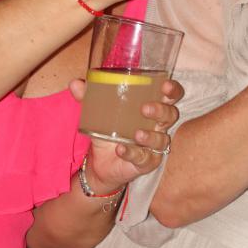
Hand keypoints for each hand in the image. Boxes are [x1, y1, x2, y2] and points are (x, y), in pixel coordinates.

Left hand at [70, 77, 182, 191]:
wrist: (100, 164)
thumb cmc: (109, 131)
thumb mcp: (98, 113)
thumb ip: (89, 97)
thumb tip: (75, 83)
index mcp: (152, 107)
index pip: (171, 96)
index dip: (173, 90)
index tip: (164, 86)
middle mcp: (158, 125)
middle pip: (170, 115)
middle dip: (161, 110)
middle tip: (145, 108)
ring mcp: (154, 146)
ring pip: (161, 139)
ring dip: (150, 136)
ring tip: (136, 134)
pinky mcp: (147, 163)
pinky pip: (145, 158)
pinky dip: (132, 153)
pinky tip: (121, 149)